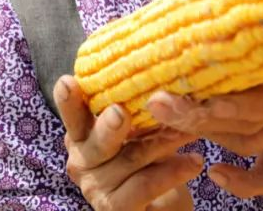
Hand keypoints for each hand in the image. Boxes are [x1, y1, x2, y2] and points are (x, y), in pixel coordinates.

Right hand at [54, 75, 203, 210]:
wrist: (161, 208)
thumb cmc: (149, 162)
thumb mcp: (140, 131)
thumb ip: (137, 106)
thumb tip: (161, 66)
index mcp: (82, 135)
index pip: (72, 114)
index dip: (68, 101)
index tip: (68, 81)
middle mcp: (82, 161)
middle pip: (96, 140)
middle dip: (109, 125)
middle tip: (121, 111)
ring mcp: (96, 189)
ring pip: (130, 159)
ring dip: (164, 141)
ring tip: (192, 128)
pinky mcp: (114, 210)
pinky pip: (144, 186)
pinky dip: (172, 172)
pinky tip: (195, 161)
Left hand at [146, 61, 262, 197]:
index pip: (260, 99)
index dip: (225, 105)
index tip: (184, 97)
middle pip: (248, 123)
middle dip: (198, 118)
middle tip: (159, 105)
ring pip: (250, 142)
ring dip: (209, 133)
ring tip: (173, 119)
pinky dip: (247, 183)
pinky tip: (215, 174)